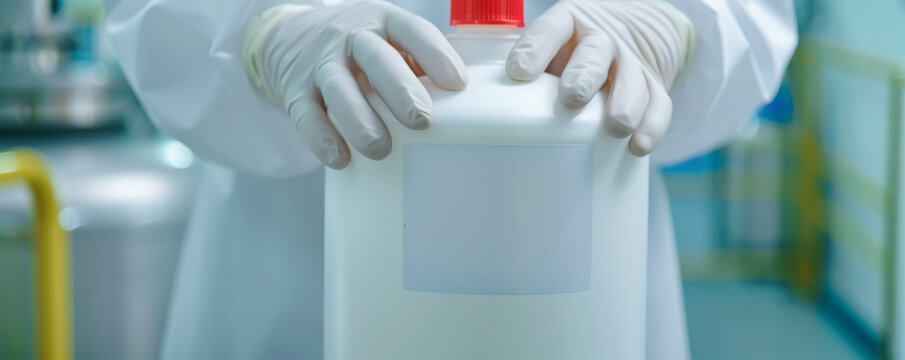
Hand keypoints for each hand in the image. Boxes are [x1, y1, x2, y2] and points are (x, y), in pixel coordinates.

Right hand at [243, 1, 467, 168]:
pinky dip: (322, 138)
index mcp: (383, 21)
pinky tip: (341, 158)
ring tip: (380, 148)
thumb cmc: (360, 49)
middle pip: (376, 58)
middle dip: (400, 90)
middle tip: (422, 120)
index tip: (457, 84)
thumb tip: (460, 107)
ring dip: (360, 119)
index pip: (412, 30)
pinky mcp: (295, 91)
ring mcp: (320, 63)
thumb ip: (417, 65)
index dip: (435, 54)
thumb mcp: (388, 41)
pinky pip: (306, 115)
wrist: (289, 39)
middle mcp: (350, 37)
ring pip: (339, 88)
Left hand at [507, 0, 693, 155]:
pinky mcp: (654, 83)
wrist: (638, 27)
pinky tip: (638, 146)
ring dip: (624, 104)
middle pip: (594, 53)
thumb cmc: (576, 48)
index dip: (534, 49)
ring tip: (614, 127)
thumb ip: (531, 71)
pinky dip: (652, 125)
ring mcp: (630, 60)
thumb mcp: (553, 46)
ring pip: (631, 79)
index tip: (518, 72)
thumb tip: (494, 115)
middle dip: (584, 76)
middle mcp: (600, 38)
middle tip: (572, 98)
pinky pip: (658, 103)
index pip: (550, 29)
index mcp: (568, 23)